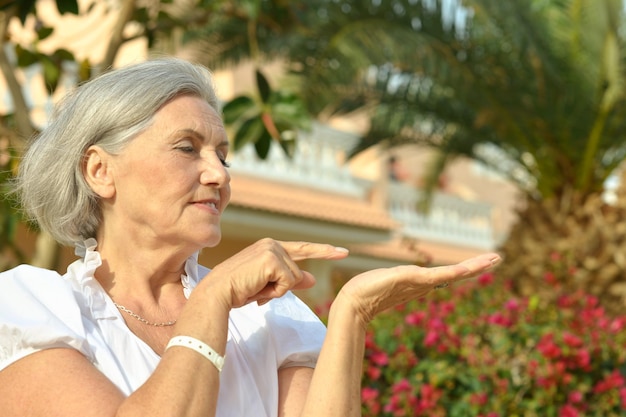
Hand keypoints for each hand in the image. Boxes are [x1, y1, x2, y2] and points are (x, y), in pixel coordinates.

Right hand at [203, 238, 348, 307]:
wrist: (218, 293)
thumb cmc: (238, 290)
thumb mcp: (268, 286)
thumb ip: (291, 280)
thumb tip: (312, 279)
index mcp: (270, 247)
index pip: (303, 249)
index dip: (324, 251)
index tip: (343, 252)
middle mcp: (272, 244)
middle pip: (297, 273)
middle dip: (281, 289)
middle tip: (256, 289)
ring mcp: (272, 250)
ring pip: (294, 280)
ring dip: (276, 291)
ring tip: (255, 289)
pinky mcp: (272, 260)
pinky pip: (288, 283)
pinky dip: (275, 292)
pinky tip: (257, 288)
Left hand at [335, 253, 500, 325]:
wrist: (353, 303)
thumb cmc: (365, 291)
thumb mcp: (388, 280)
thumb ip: (400, 280)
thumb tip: (404, 278)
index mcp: (419, 282)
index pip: (448, 274)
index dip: (466, 269)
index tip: (485, 261)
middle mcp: (423, 283)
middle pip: (456, 274)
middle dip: (477, 266)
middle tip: (499, 257)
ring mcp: (419, 283)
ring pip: (451, 274)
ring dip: (473, 267)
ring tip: (494, 259)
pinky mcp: (411, 280)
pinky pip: (437, 276)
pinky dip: (454, 273)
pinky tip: (466, 269)